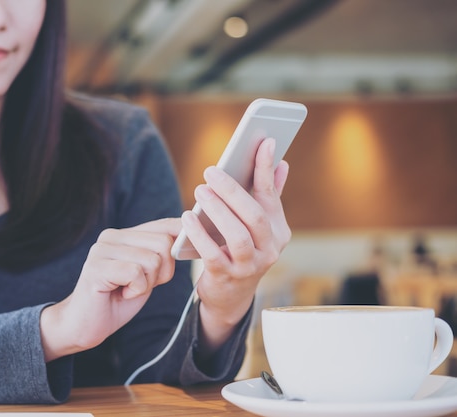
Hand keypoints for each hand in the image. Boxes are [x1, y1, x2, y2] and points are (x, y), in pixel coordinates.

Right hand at [40, 218, 180, 360]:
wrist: (84, 325)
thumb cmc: (118, 300)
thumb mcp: (147, 274)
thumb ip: (162, 255)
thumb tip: (190, 237)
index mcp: (124, 234)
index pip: (166, 225)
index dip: (184, 239)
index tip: (192, 254)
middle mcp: (111, 236)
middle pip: (164, 243)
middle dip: (163, 271)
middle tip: (141, 285)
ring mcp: (101, 249)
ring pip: (152, 259)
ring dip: (147, 283)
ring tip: (127, 289)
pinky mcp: (96, 267)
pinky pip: (136, 273)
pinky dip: (136, 290)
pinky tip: (121, 294)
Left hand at [181, 137, 290, 354]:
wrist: (230, 296)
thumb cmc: (241, 251)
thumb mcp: (256, 227)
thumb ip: (268, 196)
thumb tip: (282, 163)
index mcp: (278, 231)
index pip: (271, 196)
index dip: (267, 168)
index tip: (264, 141)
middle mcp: (269, 249)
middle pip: (254, 216)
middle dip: (233, 191)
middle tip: (211, 171)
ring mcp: (250, 266)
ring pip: (237, 236)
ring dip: (217, 211)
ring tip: (200, 191)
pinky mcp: (227, 278)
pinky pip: (213, 254)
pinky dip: (200, 235)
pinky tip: (187, 218)